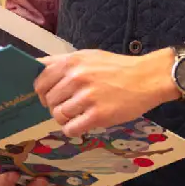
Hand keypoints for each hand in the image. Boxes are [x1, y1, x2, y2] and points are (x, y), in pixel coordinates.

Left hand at [35, 48, 178, 136]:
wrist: (147, 78)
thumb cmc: (118, 68)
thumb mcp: (89, 56)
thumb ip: (64, 62)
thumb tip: (37, 69)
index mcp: (72, 62)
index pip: (39, 81)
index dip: (42, 92)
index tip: (50, 96)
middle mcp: (76, 77)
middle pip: (48, 101)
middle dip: (56, 105)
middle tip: (71, 105)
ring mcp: (87, 97)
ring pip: (58, 116)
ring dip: (65, 118)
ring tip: (79, 114)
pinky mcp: (97, 115)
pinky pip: (71, 129)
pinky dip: (74, 129)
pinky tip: (84, 123)